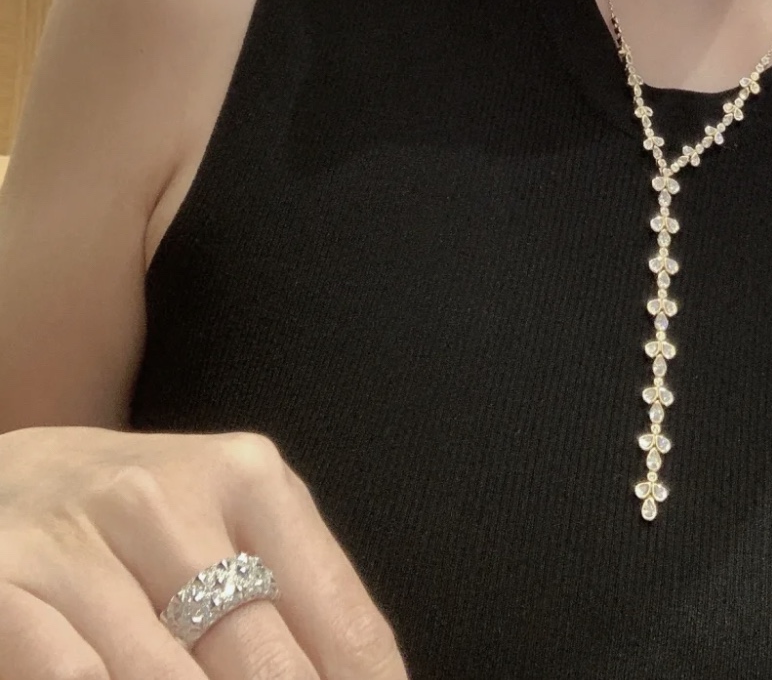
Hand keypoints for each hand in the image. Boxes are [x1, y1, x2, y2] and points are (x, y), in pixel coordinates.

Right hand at [0, 425, 408, 678]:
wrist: (7, 477)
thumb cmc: (134, 519)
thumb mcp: (225, 520)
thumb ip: (295, 593)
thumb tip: (370, 678)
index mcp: (246, 478)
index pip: (339, 620)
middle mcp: (165, 500)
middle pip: (264, 661)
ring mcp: (78, 545)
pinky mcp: (5, 585)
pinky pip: (75, 679)